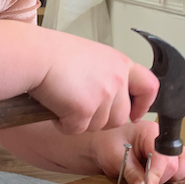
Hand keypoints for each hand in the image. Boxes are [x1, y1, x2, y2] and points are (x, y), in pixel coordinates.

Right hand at [28, 30, 158, 135]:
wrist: (35, 56)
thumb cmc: (54, 53)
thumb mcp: (92, 56)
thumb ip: (108, 74)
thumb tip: (112, 95)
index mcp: (120, 63)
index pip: (149, 87)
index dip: (143, 105)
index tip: (134, 113)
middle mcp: (117, 79)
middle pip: (121, 117)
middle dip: (101, 119)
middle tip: (80, 106)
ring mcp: (103, 96)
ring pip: (100, 126)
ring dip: (82, 121)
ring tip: (64, 100)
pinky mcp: (85, 110)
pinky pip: (78, 130)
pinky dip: (64, 124)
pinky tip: (55, 106)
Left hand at [91, 122, 184, 183]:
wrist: (101, 146)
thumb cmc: (107, 144)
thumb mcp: (115, 159)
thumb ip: (132, 174)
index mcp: (151, 132)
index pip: (163, 156)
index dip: (156, 175)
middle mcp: (163, 140)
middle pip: (175, 164)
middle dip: (158, 179)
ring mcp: (167, 150)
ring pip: (182, 168)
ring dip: (165, 180)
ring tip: (145, 180)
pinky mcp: (168, 160)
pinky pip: (179, 172)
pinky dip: (168, 180)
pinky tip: (151, 180)